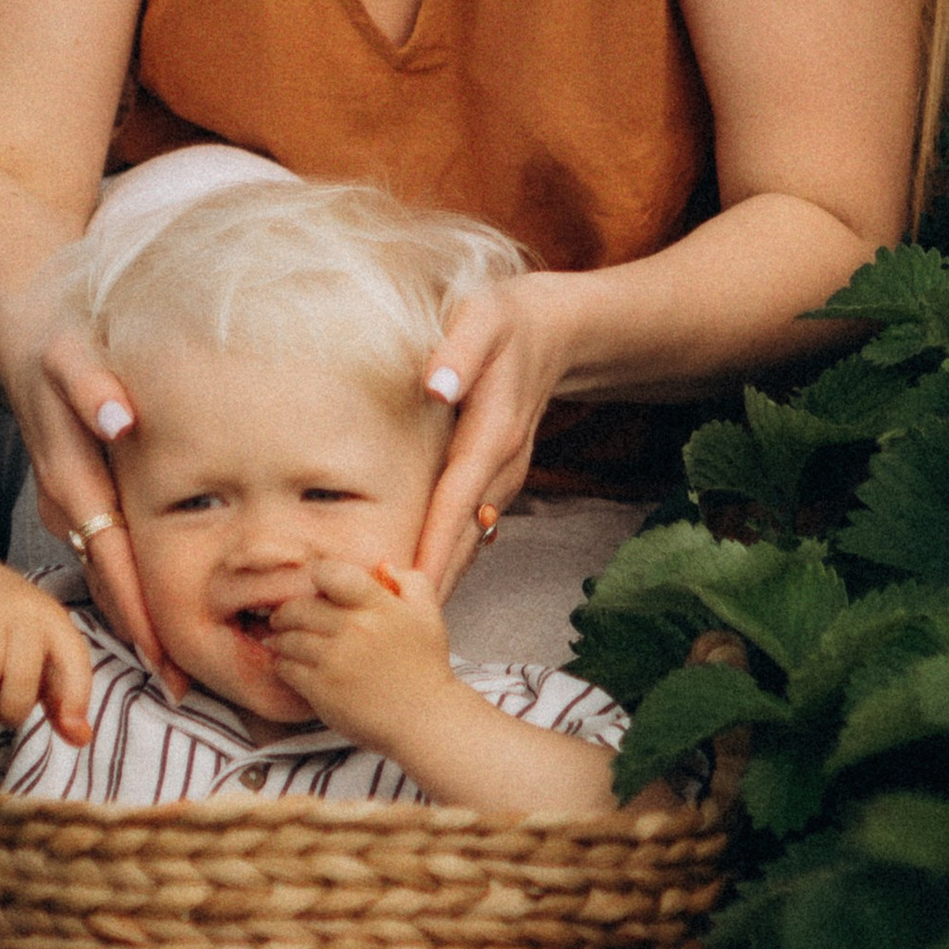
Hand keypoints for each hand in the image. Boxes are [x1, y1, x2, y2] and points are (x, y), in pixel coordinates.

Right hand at [0, 287, 180, 693]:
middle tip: (184, 689)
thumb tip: (123, 421)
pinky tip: (154, 607)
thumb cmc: (56, 345)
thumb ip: (93, 389)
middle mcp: (66, 502)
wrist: (13, 336)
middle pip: (108, 581)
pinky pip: (100, 551)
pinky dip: (125, 583)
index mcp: (72, 477)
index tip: (166, 659)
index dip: (139, 610)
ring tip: (177, 666)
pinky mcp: (72, 498)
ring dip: (135, 617)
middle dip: (142, 635)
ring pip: (102, 572)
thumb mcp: (70, 355)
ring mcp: (65, 504)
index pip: (111, 558)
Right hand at [0, 552, 94, 746]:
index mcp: (54, 621)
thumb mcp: (41, 652)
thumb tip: (81, 738)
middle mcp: (24, 612)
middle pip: (22, 682)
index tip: (71, 731)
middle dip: (10, 711)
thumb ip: (61, 698)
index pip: (74, 662)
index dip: (76, 700)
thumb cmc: (9, 630)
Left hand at [266, 558, 457, 747]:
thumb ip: (410, 581)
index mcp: (378, 606)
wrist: (426, 720)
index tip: (315, 588)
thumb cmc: (426, 667)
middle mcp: (354, 628)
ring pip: (289, 639)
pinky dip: (282, 664)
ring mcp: (335, 660)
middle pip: (300, 608)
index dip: (318, 577)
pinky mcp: (322, 689)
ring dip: (279, 638)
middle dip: (286, 612)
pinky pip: (287, 668)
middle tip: (280, 617)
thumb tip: (382, 567)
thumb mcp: (429, 614)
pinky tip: (285, 664)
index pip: (330, 574)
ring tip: (277, 640)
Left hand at [411, 272, 589, 595]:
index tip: (412, 588)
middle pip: (465, 534)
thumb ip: (459, 349)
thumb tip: (437, 385)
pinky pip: (474, 523)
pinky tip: (431, 578)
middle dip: (435, 579)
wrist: (555, 330)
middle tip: (394, 629)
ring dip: (444, 573)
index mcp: (494, 435)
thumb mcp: (483, 320)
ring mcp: (504, 475)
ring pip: (471, 535)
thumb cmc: (506, 319)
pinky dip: (453, 552)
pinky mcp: (499, 475)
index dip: (435, 544)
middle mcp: (503, 466)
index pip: (458, 500)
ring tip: (404, 620)